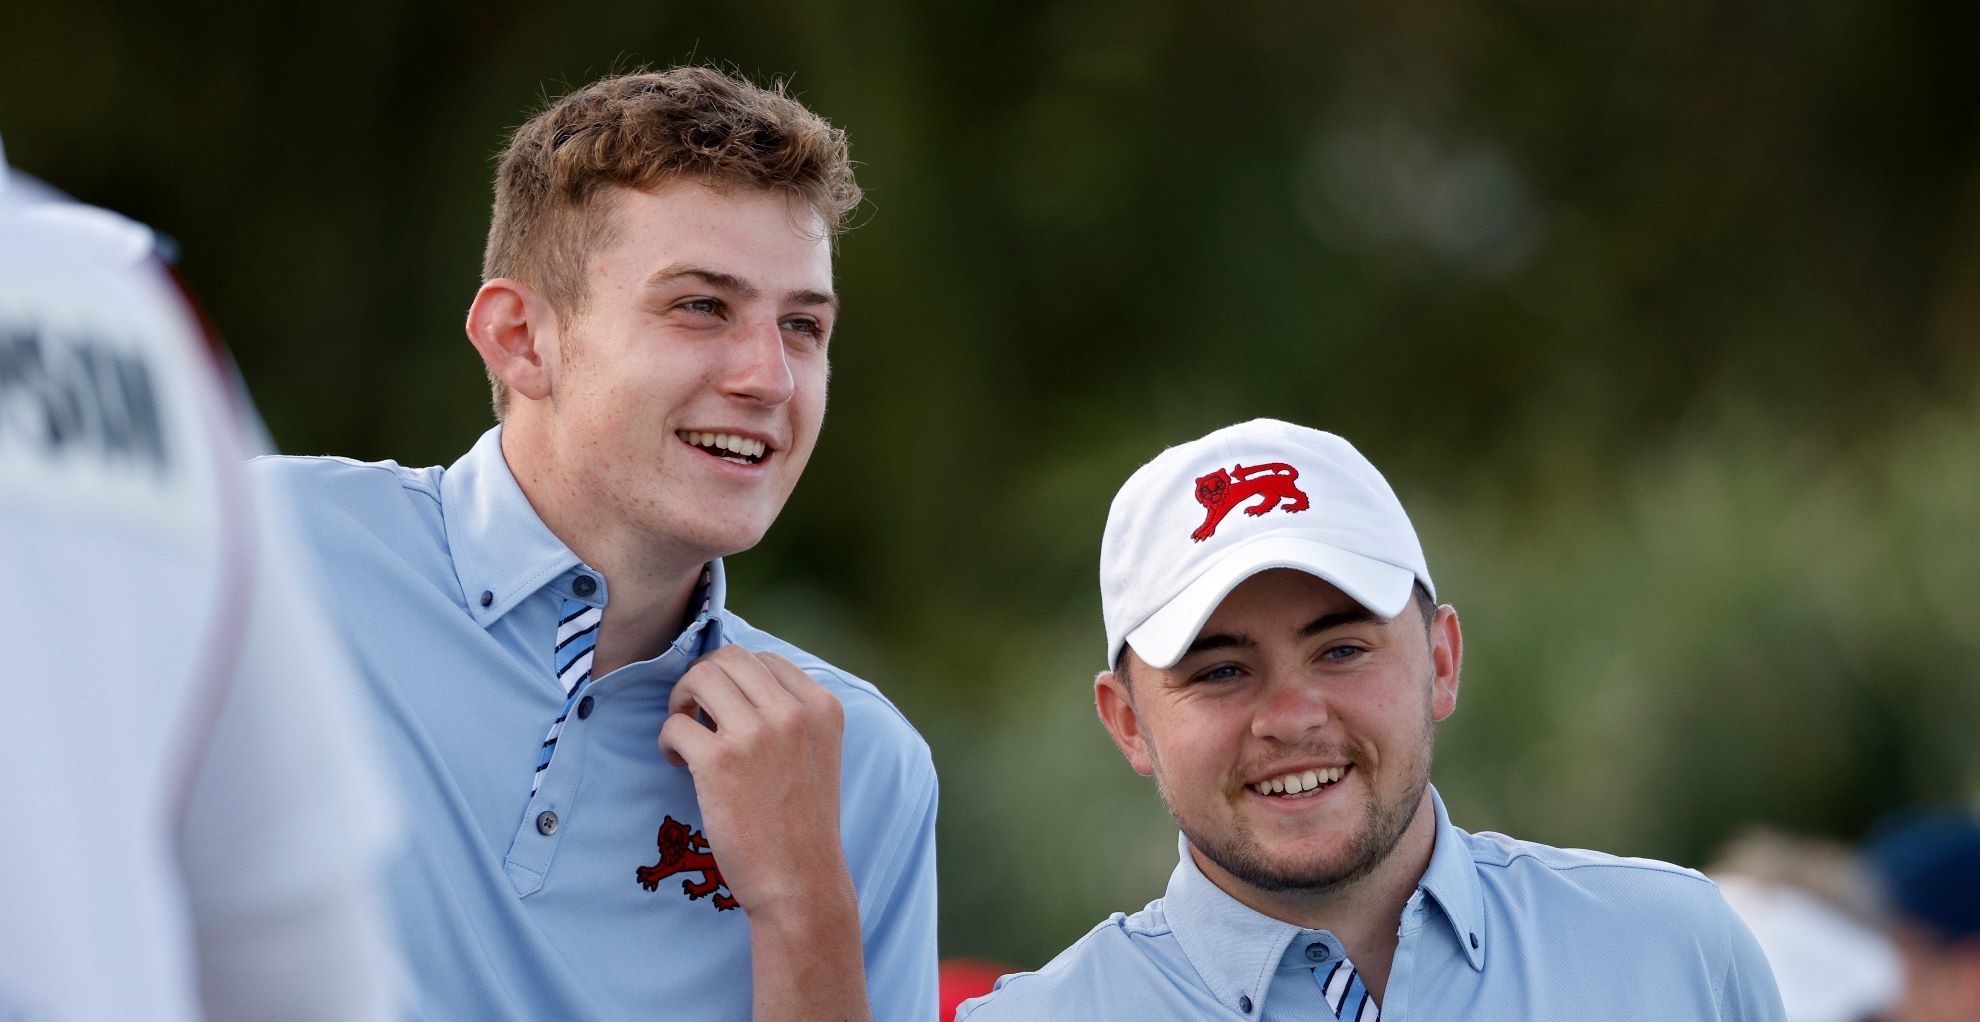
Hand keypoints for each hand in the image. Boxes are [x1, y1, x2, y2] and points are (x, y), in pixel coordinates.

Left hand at [658, 646, 850, 915]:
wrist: (800, 881)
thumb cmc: (803, 824)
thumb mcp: (819, 754)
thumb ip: (792, 716)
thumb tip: (737, 686)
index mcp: (822, 707)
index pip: (765, 659)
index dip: (735, 677)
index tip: (724, 706)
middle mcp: (792, 712)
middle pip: (729, 658)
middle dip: (704, 680)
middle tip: (695, 713)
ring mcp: (756, 734)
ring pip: (700, 677)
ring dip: (682, 701)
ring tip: (686, 735)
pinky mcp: (719, 761)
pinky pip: (675, 725)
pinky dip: (669, 740)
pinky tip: (679, 764)